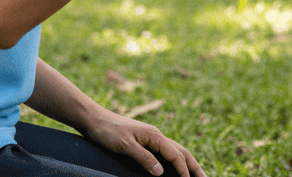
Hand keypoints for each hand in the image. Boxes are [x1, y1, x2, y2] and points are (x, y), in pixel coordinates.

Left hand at [80, 107, 205, 176]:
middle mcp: (156, 136)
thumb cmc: (108, 131)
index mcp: (154, 135)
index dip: (184, 170)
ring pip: (176, 151)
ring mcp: (152, 138)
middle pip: (181, 152)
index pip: (175, 154)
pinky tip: (176, 168)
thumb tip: (161, 172)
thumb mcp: (125, 146)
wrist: (94, 119)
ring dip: (188, 163)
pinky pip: (166, 153)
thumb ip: (144, 158)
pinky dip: (176, 161)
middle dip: (194, 166)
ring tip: (197, 175)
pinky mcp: (145, 142)